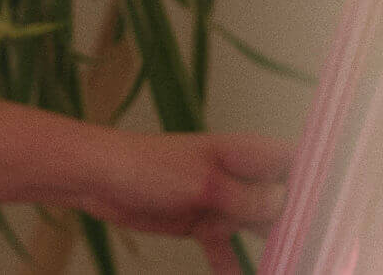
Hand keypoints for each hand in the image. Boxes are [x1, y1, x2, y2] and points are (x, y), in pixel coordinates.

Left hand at [83, 130, 293, 272]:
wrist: (96, 178)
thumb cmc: (144, 165)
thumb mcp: (203, 184)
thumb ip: (246, 198)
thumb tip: (284, 205)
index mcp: (242, 154)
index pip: (293, 162)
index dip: (313, 184)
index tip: (321, 213)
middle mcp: (237, 175)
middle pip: (281, 200)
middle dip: (297, 224)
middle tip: (310, 250)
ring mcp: (220, 199)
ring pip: (259, 227)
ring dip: (273, 246)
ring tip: (290, 264)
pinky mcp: (201, 222)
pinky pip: (226, 249)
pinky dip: (234, 266)